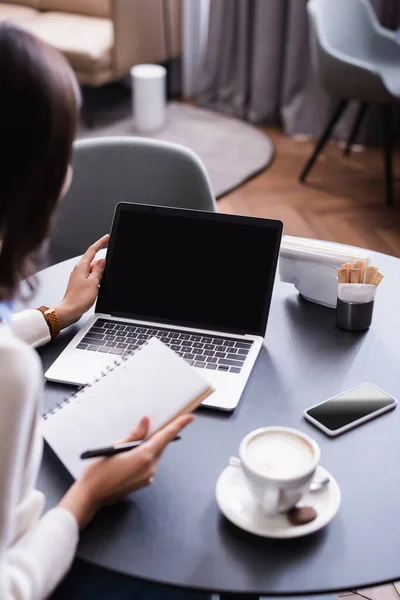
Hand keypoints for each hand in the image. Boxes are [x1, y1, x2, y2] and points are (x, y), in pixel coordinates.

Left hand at [54, 234, 109, 328]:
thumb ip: (98, 270)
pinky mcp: (79, 284)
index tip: (107, 238)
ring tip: (100, 283)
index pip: (92, 250)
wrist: (70, 310)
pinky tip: (97, 286)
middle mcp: (78, 270)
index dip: (100, 243)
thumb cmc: (79, 298)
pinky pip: (89, 277)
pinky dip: (95, 279)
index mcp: (81, 266)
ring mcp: (78, 277)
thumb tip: (102, 260)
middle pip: (92, 260)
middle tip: (108, 269)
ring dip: (98, 273)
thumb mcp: (94, 282)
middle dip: (101, 262)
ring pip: (91, 270)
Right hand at [59, 414, 193, 528]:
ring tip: (134, 441)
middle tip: (158, 423)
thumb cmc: (98, 472)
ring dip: (149, 446)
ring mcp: (147, 477)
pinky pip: (148, 464)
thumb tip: (146, 422)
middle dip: (160, 434)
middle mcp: (150, 468)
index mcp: (144, 456)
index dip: (178, 426)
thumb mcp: (114, 448)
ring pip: (154, 455)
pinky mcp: (142, 483)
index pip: (166, 437)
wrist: (90, 497)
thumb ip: (133, 435)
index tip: (189, 418)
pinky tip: (131, 455)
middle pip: (160, 446)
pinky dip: (144, 456)